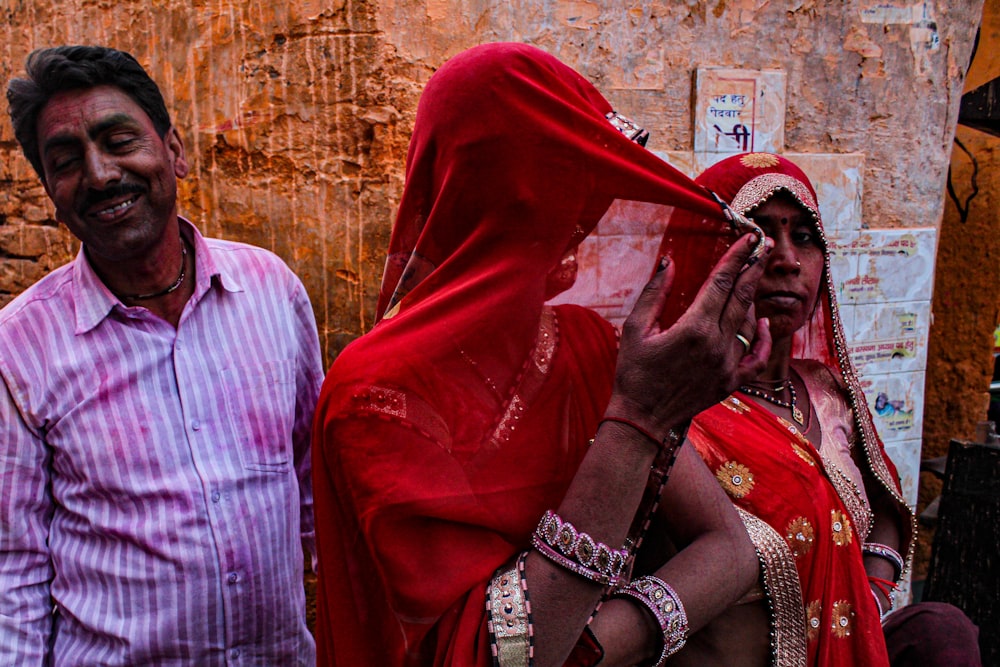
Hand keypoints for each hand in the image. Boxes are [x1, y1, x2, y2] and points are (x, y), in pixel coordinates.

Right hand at [608, 234, 772, 435]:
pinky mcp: (731, 382)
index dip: (737, 256)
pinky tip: (761, 321)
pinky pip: (757, 357)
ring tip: (750, 279)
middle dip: (752, 268)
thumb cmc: (633, 373)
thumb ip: (655, 293)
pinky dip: (763, 338)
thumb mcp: (636, 328)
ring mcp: (727, 365)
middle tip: (761, 246)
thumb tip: (668, 261)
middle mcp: (717, 345)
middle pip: (741, 297)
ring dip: (751, 298)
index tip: (749, 237)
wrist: (642, 419)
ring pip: (749, 323)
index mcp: (694, 328)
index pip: (722, 282)